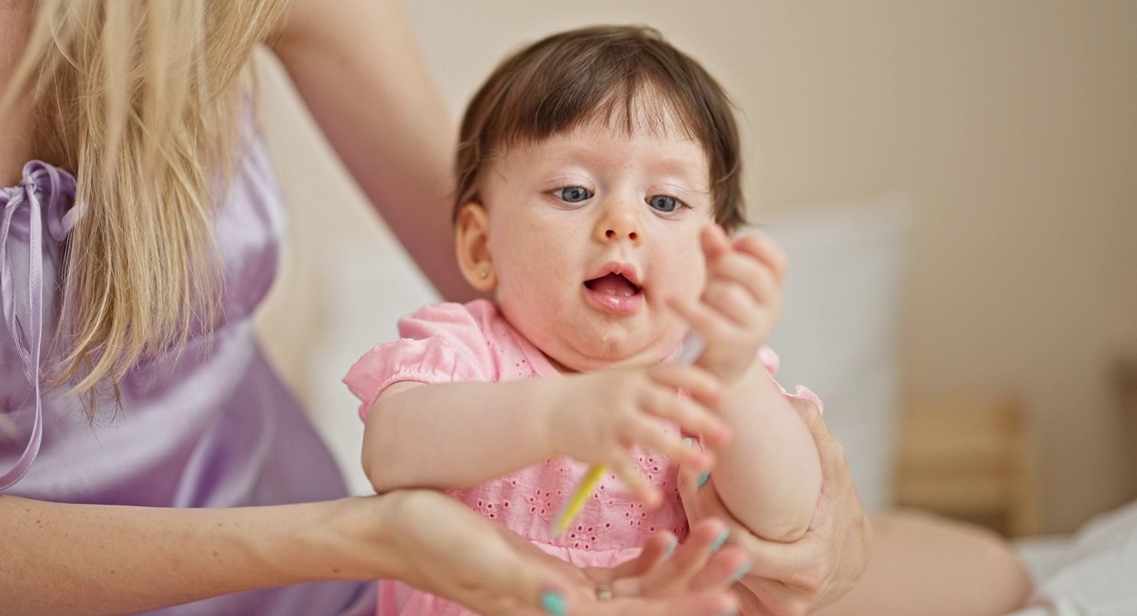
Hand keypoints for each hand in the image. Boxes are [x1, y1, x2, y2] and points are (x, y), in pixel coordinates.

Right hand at [383, 489, 745, 615]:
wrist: (397, 530)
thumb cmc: (430, 540)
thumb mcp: (480, 558)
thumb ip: (527, 584)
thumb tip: (569, 603)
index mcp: (552, 613)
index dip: (681, 607)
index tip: (726, 591)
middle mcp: (564, 610)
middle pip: (648, 606)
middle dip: (696, 581)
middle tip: (739, 550)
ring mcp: (563, 596)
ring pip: (639, 591)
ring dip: (680, 566)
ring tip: (717, 535)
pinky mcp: (555, 577)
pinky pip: (614, 579)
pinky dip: (643, 560)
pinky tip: (660, 536)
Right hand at [546, 363, 730, 504]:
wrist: (549, 409)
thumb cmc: (598, 396)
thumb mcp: (627, 380)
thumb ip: (658, 385)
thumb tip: (705, 389)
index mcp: (638, 376)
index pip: (673, 373)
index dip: (699, 383)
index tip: (723, 395)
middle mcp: (626, 394)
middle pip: (667, 404)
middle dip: (698, 419)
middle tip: (726, 436)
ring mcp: (613, 420)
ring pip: (650, 435)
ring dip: (679, 450)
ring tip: (704, 464)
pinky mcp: (600, 446)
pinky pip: (623, 466)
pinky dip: (638, 485)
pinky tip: (653, 501)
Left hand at [669, 227, 785, 380]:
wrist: (722, 366)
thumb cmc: (721, 313)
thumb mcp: (721, 279)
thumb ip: (716, 252)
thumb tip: (708, 227)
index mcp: (772, 287)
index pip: (777, 259)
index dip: (755, 245)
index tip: (733, 246)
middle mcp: (771, 307)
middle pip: (753, 274)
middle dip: (725, 265)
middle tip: (711, 271)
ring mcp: (756, 329)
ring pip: (728, 295)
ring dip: (707, 292)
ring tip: (702, 298)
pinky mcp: (734, 347)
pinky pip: (710, 322)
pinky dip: (687, 309)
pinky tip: (670, 301)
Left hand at [677, 398, 870, 614]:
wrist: (853, 558)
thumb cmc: (839, 509)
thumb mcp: (835, 469)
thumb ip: (815, 432)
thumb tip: (788, 395)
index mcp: (808, 565)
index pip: (743, 547)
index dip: (711, 512)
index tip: (695, 474)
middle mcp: (788, 597)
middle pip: (720, 561)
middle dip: (695, 518)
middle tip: (682, 477)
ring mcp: (770, 609)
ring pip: (714, 576)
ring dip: (693, 539)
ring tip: (681, 496)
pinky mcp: (757, 613)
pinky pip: (717, 587)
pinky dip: (702, 557)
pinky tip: (688, 524)